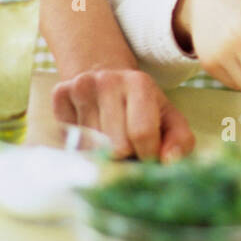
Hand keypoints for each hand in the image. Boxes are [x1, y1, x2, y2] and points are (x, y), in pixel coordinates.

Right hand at [52, 68, 195, 161]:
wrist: (107, 78)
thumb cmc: (142, 107)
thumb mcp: (169, 118)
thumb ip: (180, 140)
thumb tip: (169, 162)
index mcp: (139, 83)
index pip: (142, 133)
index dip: (147, 155)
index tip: (147, 157)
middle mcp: (107, 80)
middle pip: (114, 145)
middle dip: (124, 157)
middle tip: (127, 147)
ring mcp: (80, 86)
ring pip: (90, 147)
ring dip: (101, 153)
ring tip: (109, 138)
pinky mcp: (59, 94)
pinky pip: (68, 141)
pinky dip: (81, 145)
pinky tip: (90, 132)